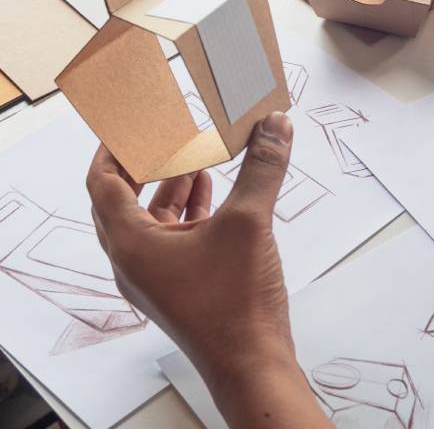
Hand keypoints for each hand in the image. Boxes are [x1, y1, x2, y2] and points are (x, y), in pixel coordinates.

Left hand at [87, 112, 331, 427]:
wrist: (251, 362)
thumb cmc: (236, 300)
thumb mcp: (249, 222)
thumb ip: (262, 168)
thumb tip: (275, 124)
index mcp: (131, 243)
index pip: (103, 183)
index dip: (115, 149)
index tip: (131, 124)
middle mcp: (132, 261)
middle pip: (121, 201)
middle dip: (143, 166)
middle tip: (162, 136)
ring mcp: (153, 278)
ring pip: (149, 222)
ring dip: (169, 189)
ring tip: (195, 159)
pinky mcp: (176, 288)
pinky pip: (169, 241)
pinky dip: (185, 214)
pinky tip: (212, 196)